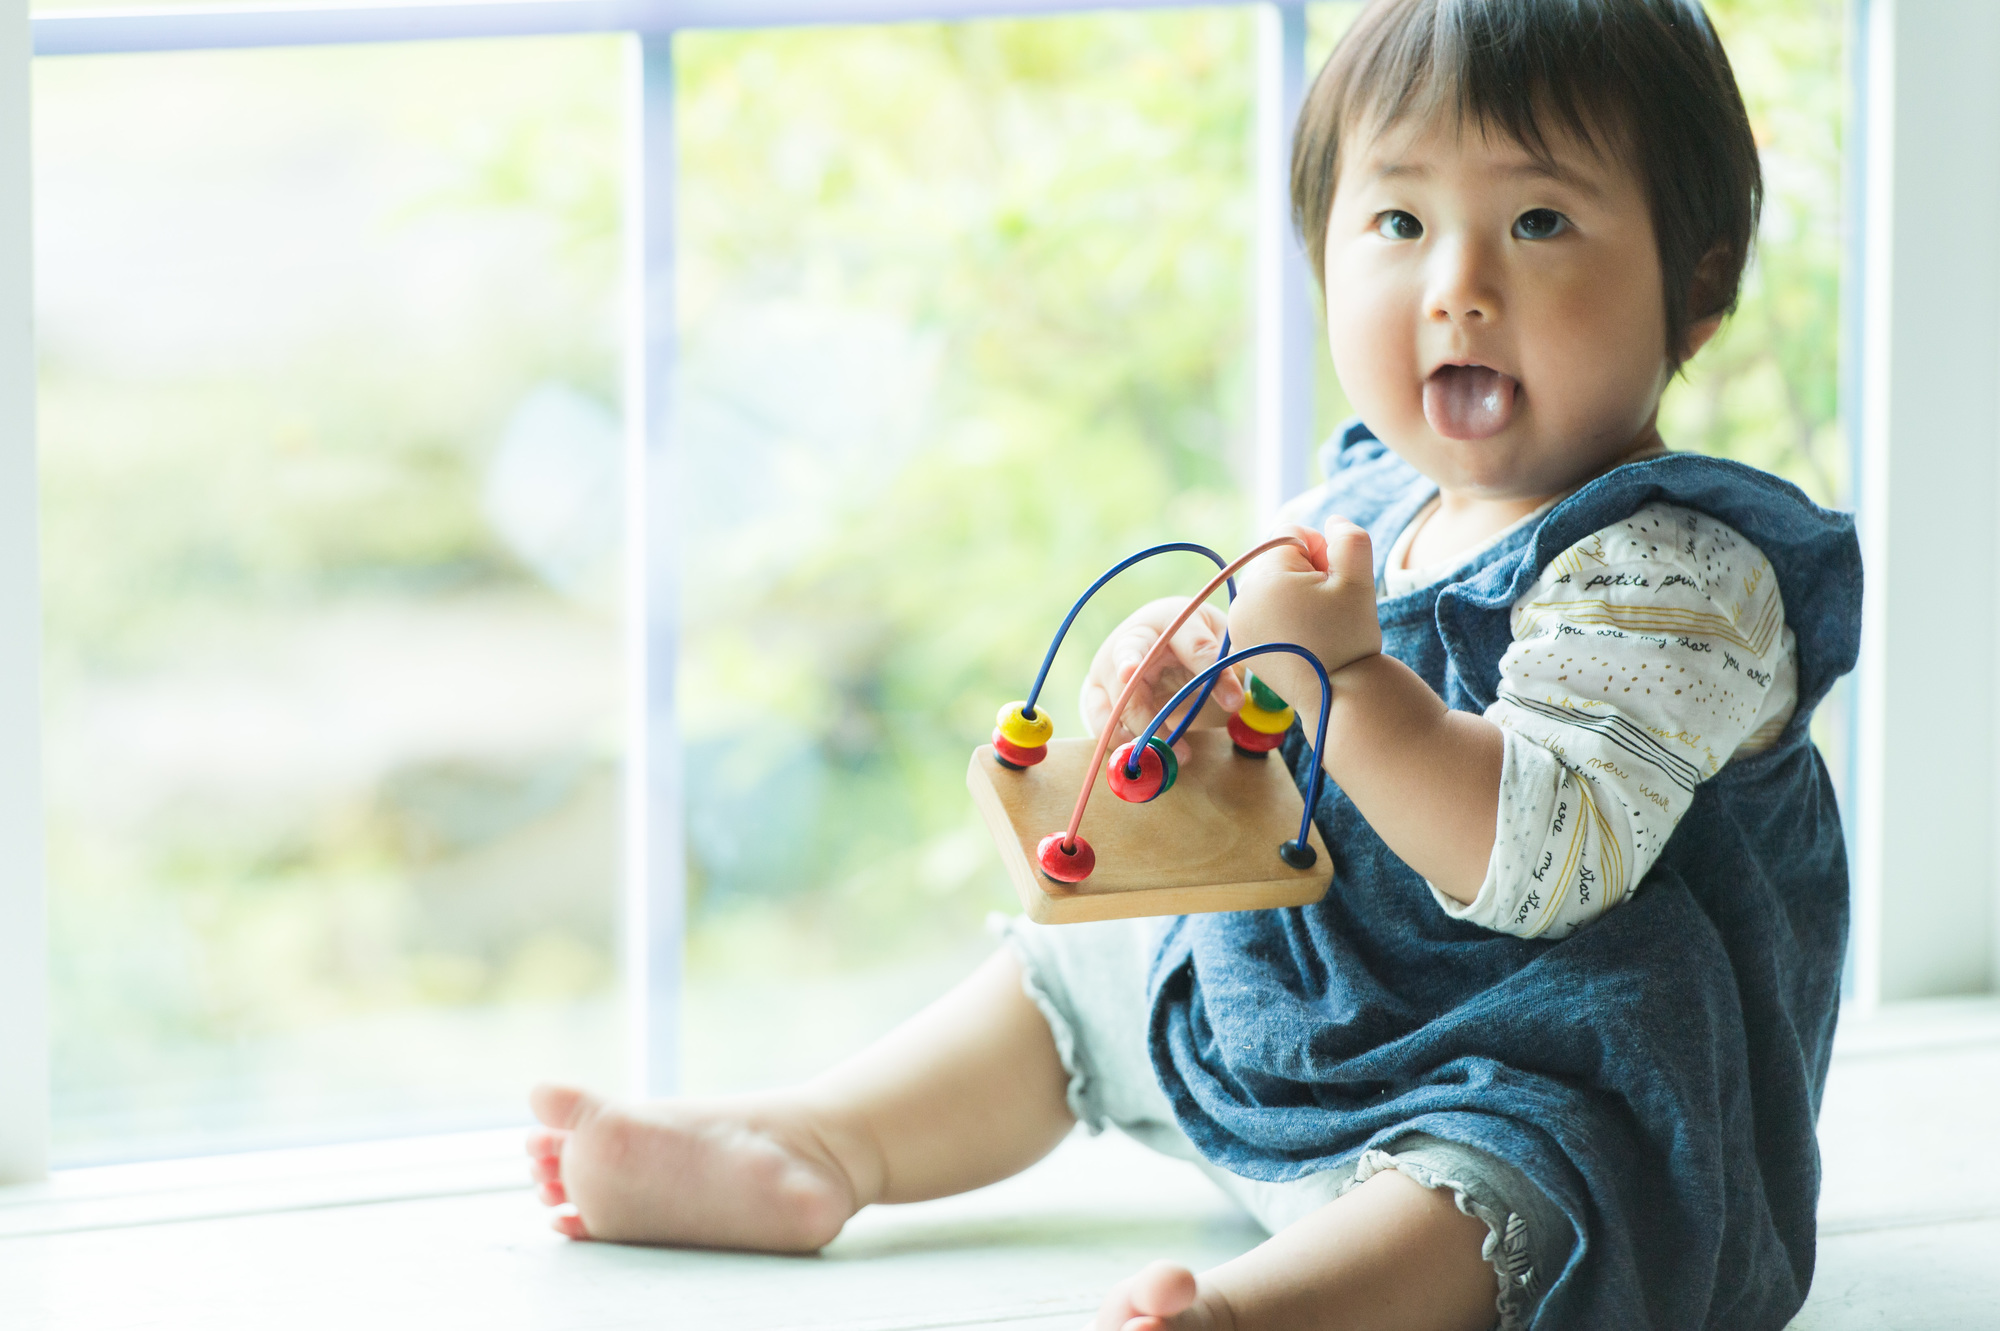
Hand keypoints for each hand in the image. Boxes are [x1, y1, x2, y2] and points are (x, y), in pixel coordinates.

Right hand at [1078, 597, 1244, 747]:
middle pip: (1137, 668)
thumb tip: (1241, 690)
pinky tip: (1144, 754)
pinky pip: (1100, 718)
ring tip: (1173, 755)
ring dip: (1145, 731)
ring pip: (1119, 700)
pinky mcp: (1096, 690)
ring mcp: (1108, 664)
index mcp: (1169, 619)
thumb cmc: (1190, 638)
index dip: (1212, 672)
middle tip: (1176, 739)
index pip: (1193, 645)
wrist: (1153, 637)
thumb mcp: (1216, 640)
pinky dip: (1119, 740)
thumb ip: (1228, 660)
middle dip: (1153, 704)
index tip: (1234, 702)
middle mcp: (1131, 638)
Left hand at [1225, 519, 1381, 709]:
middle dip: (1306, 574)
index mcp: (1266, 577)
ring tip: (1317, 625)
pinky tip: (1303, 639)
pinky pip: (1263, 613)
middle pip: (1278, 562)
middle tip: (1328, 608)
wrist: (1334, 697)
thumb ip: (1350, 540)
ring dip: (1295, 596)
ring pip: (1272, 588)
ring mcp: (1239, 623)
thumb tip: (1332, 522)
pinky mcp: (1242, 644)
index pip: (1291, 536)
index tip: (1334, 581)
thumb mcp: (1360, 581)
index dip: (1320, 551)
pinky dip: (1283, 618)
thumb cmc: (1349, 638)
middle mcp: (1243, 597)